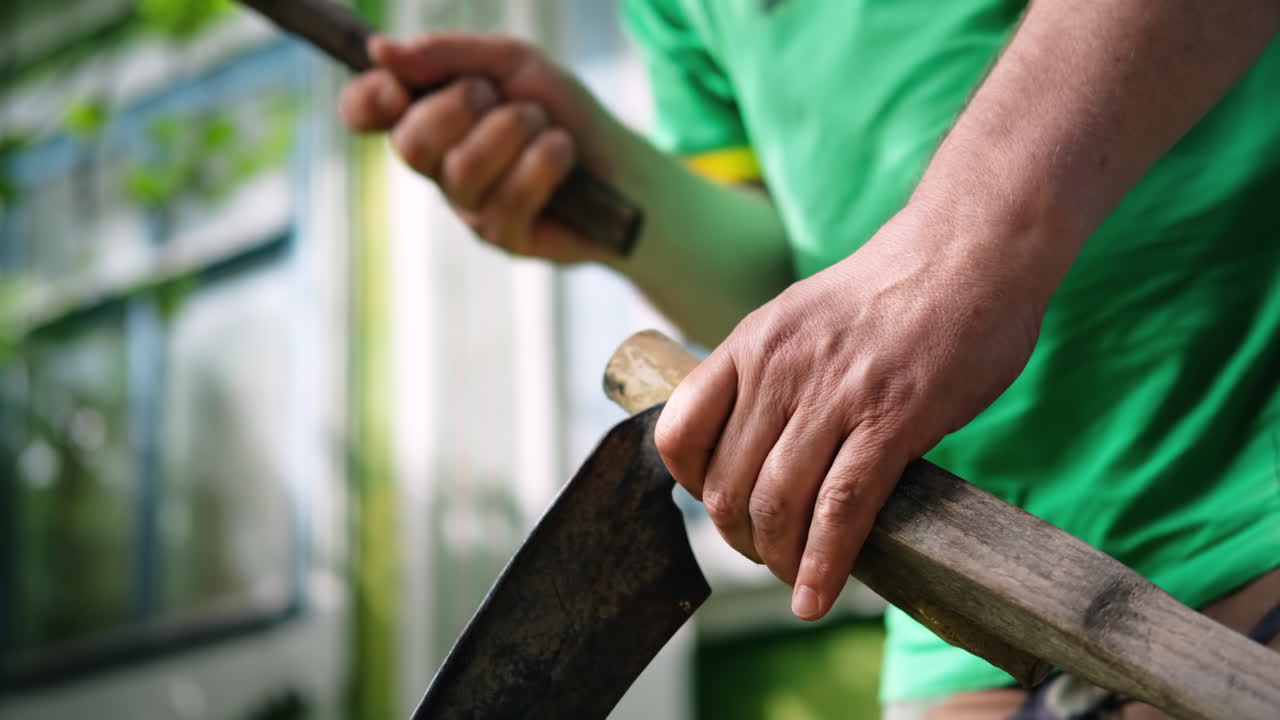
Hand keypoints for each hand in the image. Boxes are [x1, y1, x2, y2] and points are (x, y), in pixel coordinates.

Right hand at [339, 33, 624, 262]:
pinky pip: (505, 201)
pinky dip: (542, 164)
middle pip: (410, 145)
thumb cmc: (564, 112)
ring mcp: (469, 207)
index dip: (367, 101)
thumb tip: (381, 50)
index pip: (367, 112)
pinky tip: (562, 155)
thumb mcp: (513, 63)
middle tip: (499, 97)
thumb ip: (450, 54)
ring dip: (512, 133)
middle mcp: (440, 166)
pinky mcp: (503, 239)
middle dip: (458, 109)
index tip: (394, 87)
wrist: (625, 167)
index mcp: (432, 117)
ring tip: (547, 128)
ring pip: (461, 172)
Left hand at [655, 205, 1045, 620]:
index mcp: (752, 342)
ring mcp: (833, 396)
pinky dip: (823, 565)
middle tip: (762, 553)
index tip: (714, 504)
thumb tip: (759, 438)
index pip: (679, 430)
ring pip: (778, 504)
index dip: (689, 484)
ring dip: (778, 558)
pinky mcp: (891, 422)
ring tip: (791, 578)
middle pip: (728, 484)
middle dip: (738, 536)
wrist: (970, 249)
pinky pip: (841, 511)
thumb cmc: (895, 289)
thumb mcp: (804, 314)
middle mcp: (779, 368)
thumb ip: (774, 371)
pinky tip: (816, 597)